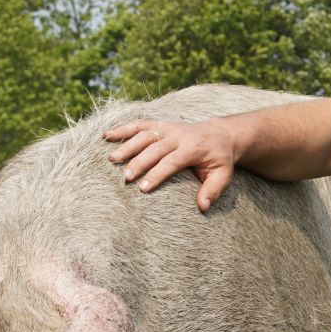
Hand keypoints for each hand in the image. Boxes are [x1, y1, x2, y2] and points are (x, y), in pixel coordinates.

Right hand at [105, 119, 237, 210]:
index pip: (172, 161)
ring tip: (112, 160)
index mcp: (194, 147)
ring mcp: (168, 128)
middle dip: (139, 163)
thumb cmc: (219, 159)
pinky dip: (123, 129)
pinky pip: (140, 124)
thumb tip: (203, 207)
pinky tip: (107, 136)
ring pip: (144, 135)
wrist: (220, 134)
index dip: (157, 174)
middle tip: (125, 178)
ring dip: (127, 146)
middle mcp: (178, 135)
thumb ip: (213, 190)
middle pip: (155, 148)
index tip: (143, 188)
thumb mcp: (223, 175)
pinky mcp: (160, 124)